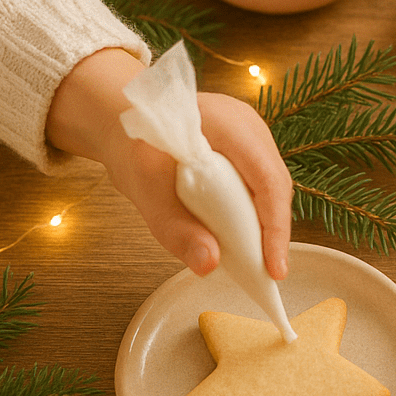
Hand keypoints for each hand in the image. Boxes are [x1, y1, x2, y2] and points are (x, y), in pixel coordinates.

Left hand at [46, 48, 291, 279]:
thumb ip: (175, 227)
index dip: (275, 228)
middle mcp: (249, 127)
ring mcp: (252, 137)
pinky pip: (258, 187)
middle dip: (271, 233)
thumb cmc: (132, 146)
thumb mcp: (145, 188)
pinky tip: (239, 238)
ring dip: (262, 226)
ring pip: (270, 188)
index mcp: (229, 125)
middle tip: (264, 274)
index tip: (274, 270)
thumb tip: (209, 265)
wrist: (121, 120)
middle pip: (275, 186)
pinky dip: (250, 216)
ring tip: (253, 262)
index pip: (268, 180)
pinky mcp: (247, 151)